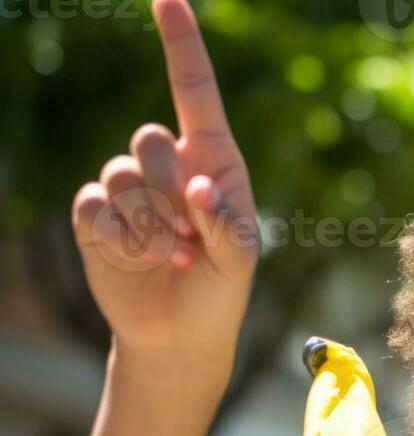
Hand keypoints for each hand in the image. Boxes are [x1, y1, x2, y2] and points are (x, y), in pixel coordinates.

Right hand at [71, 0, 259, 382]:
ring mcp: (130, 188)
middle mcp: (170, 165)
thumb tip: (199, 183)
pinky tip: (142, 263)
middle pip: (149, 138)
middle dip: (168, 190)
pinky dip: (120, 240)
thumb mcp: (239, 260)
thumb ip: (223, 221)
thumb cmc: (223, 292)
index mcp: (214, 159)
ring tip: (173, 258)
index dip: (180, 43)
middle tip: (188, 237)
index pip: (194, 90)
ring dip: (149, 226)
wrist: (181, 334)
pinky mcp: (98, 216)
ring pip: (120, 175)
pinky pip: (94, 206)